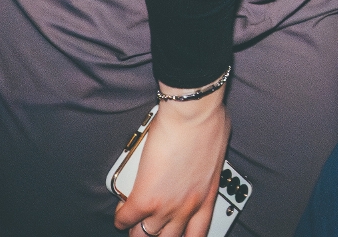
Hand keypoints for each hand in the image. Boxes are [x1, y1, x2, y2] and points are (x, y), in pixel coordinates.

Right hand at [113, 94, 228, 236]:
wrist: (193, 113)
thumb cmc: (210, 121)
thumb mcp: (217, 152)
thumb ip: (206, 168)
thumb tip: (200, 163)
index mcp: (208, 197)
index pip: (197, 234)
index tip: (175, 233)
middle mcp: (188, 207)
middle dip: (156, 234)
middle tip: (150, 226)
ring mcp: (166, 206)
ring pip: (145, 234)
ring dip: (137, 229)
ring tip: (133, 222)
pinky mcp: (145, 198)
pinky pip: (126, 218)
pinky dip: (121, 217)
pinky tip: (120, 212)